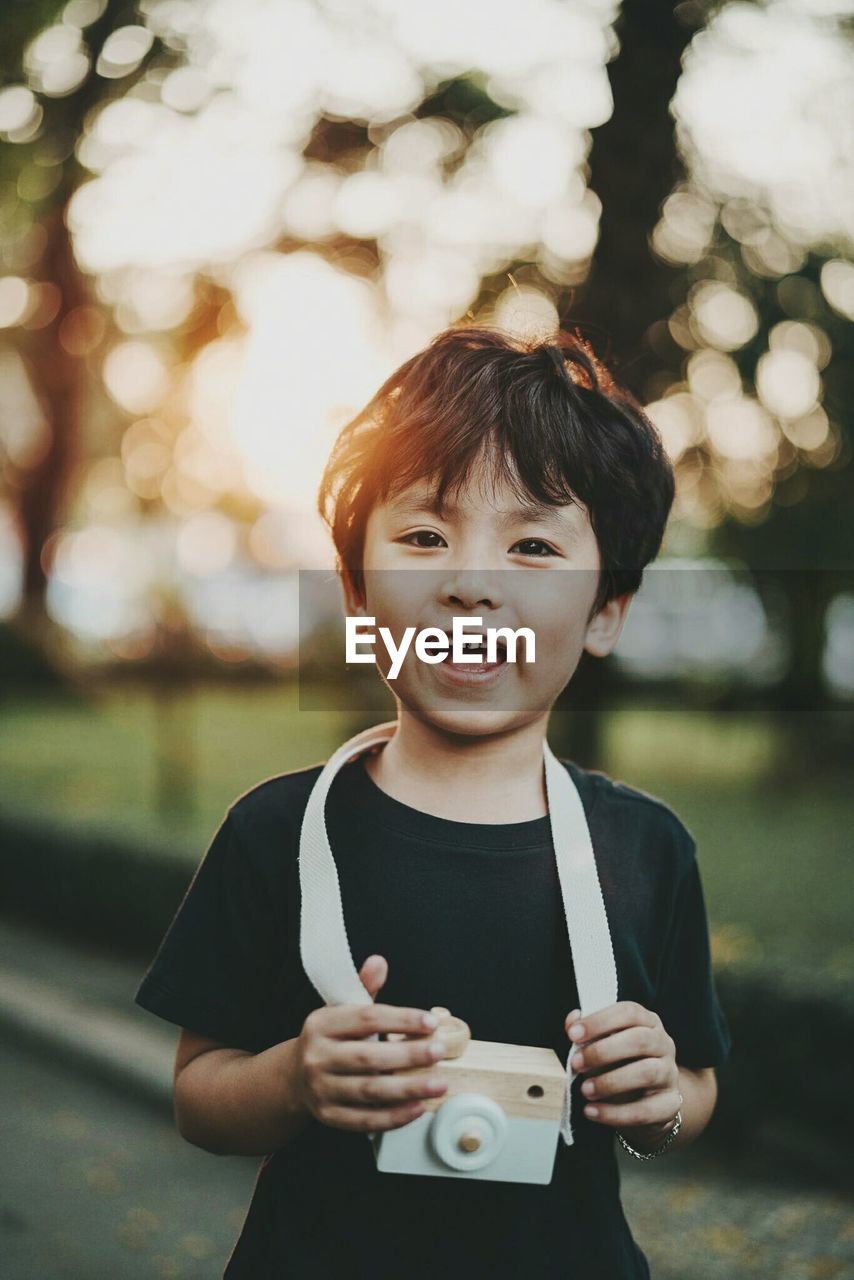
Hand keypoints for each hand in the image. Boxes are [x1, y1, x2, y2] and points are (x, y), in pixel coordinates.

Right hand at [294, 954, 448, 1132]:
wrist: (294, 1076)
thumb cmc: (330, 1038)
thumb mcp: (340, 1009)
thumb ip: (363, 987)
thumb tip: (378, 962)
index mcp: (321, 1024)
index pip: (365, 1018)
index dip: (400, 1019)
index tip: (430, 1022)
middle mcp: (318, 1057)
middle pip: (368, 1057)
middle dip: (408, 1055)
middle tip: (439, 1051)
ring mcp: (321, 1089)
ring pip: (369, 1090)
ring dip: (408, 1088)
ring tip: (439, 1083)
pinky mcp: (329, 1116)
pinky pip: (364, 1119)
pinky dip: (393, 1117)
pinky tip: (417, 1108)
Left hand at [564, 1001, 681, 1141]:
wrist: (645, 1101)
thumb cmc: (620, 1064)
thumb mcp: (601, 1044)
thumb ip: (586, 1032)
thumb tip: (572, 1019)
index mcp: (647, 1022)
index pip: (628, 1012)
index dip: (600, 1021)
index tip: (573, 1034)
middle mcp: (663, 1044)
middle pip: (640, 1040)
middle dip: (603, 1052)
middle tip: (576, 1064)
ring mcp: (670, 1074)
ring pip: (647, 1073)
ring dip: (610, 1082)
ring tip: (585, 1090)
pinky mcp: (670, 1105)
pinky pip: (646, 1110)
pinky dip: (615, 1113)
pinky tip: (592, 1111)